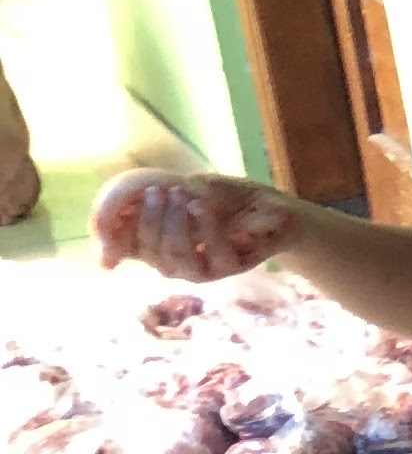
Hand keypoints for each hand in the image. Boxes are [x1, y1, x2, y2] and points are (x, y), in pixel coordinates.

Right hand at [94, 169, 299, 281]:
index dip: (112, 233)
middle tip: (160, 191)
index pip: (116, 247)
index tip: (119, 213)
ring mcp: (198, 268)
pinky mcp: (227, 267)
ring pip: (173, 256)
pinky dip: (203, 227)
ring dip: (174, 222)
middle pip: (144, 249)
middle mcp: (168, 261)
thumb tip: (105, 263)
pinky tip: (200, 207)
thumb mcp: (162, 185)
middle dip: (149, 217)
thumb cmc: (209, 194)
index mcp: (147, 243)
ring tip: (183, 196)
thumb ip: (121, 206)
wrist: (264, 200)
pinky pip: (210, 254)